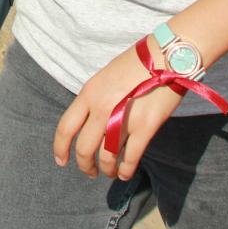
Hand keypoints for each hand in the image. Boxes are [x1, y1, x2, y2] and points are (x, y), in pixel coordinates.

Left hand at [54, 40, 182, 179]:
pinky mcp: (145, 128)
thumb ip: (96, 99)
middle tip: (90, 172)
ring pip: (106, 157)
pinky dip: (126, 170)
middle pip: (84, 148)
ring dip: (106, 169)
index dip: (60, 148)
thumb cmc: (138, 62)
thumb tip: (93, 121)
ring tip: (110, 172)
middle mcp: (101, 108)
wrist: (167, 55)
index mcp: (89, 93)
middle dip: (85, 165)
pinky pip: (130, 158)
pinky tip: (124, 173)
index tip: (61, 161)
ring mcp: (123, 119)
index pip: (65, 127)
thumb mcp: (106, 77)